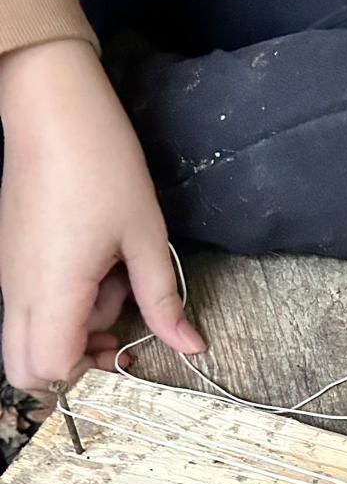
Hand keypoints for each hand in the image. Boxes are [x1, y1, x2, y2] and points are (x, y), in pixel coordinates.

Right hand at [0, 39, 203, 394]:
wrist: (53, 109)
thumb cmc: (102, 167)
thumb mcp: (147, 238)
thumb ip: (163, 301)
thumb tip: (191, 346)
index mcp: (53, 290)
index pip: (51, 370)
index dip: (90, 374)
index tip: (127, 351)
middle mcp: (21, 291)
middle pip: (26, 368)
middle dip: (72, 366)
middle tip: (117, 335)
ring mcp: (11, 276)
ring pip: (28, 337)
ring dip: (71, 331)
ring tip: (113, 284)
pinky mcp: (11, 258)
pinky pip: (30, 306)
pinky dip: (62, 305)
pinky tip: (97, 268)